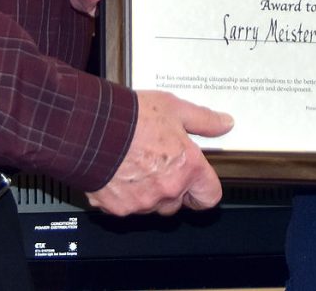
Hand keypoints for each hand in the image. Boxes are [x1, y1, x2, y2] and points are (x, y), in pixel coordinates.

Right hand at [86, 90, 232, 215]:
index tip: (199, 179)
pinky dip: (124, 193)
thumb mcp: (174, 108)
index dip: (204, 187)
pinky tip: (119, 170)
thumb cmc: (131, 118)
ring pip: (152, 205)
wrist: (92, 128)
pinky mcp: (118, 208)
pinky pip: (126, 206)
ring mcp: (142, 202)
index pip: (210, 196)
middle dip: (173, 185)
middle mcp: (168, 191)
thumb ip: (203, 120)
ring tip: (137, 161)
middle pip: (179, 202)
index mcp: (187, 168)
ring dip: (149, 190)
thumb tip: (224, 123)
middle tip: (160, 160)